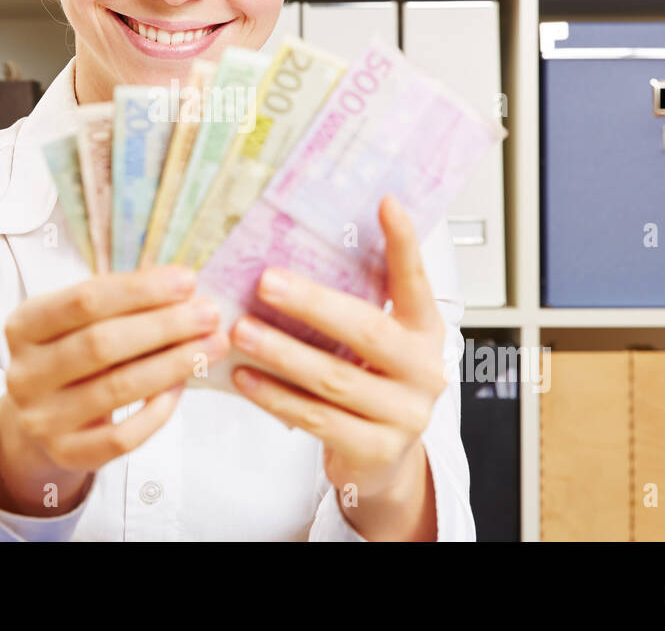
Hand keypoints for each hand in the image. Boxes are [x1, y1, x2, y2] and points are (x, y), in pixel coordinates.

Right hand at [0, 264, 230, 515]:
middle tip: (209, 314)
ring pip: (117, 389)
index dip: (140, 289)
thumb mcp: (78, 321)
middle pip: (102, 344)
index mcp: (23, 326)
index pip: (84, 300)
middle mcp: (24, 373)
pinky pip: (123, 436)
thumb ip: (119, 303)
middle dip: (164, 325)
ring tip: (212, 345)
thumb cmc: (72, 354)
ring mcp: (42, 419)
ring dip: (174, 363)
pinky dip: (159, 410)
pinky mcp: (67, 454)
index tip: (187, 280)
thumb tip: (183, 288)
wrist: (37, 419)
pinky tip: (182, 386)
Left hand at [228, 195, 446, 525]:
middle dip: (312, 304)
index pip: (416, 281)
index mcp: (424, 331)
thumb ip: (353, 304)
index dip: (404, 244)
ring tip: (241, 330)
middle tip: (266, 282)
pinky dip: (275, 396)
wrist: (384, 459)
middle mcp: (423, 370)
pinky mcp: (376, 450)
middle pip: (366, 331)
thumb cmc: (371, 384)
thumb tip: (296, 251)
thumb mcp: (376, 342)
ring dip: (281, 352)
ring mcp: (403, 414)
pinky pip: (316, 419)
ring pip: (334, 378)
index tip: (386, 204)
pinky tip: (245, 377)